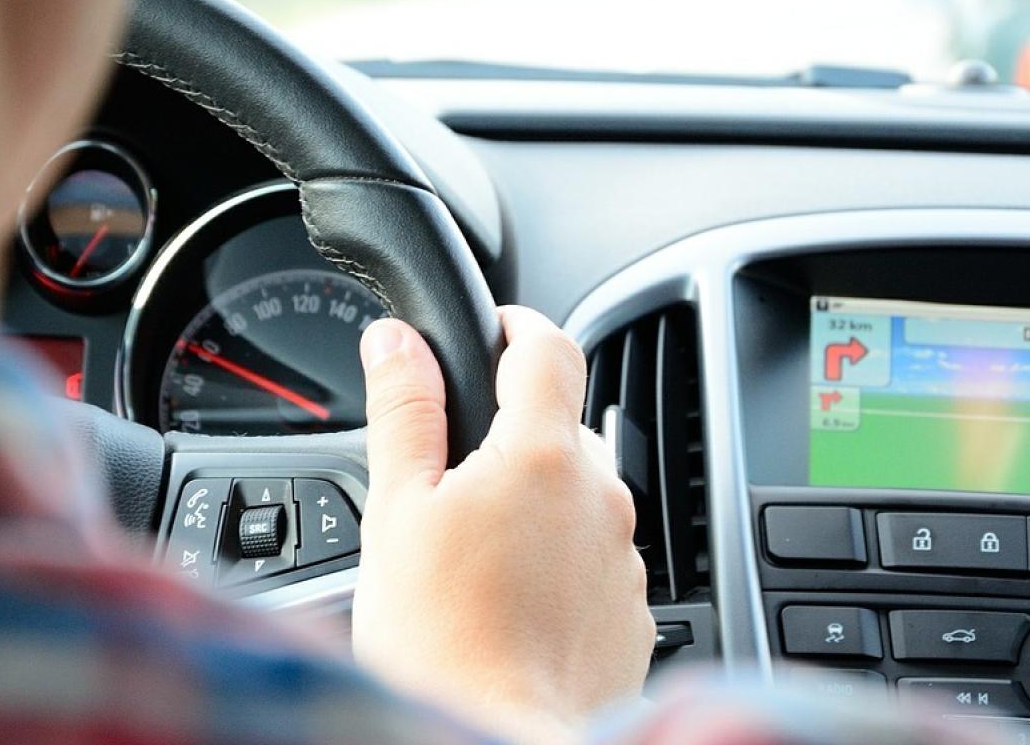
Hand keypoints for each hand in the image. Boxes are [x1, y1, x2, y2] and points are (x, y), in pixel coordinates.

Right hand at [352, 306, 654, 743]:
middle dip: (513, 438)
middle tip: (451, 485)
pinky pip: (597, 565)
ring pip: (582, 501)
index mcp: (541, 455)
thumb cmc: (441, 640)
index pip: (549, 346)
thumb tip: (397, 339)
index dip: (517, 326)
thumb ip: (405, 411)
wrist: (493, 741)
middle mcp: (601, 498)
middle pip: (563, 429)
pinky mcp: (632, 617)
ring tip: (476, 560)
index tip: (493, 334)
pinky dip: (561, 568)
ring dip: (539, 508)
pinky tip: (511, 604)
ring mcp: (623, 560)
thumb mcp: (398, 510)